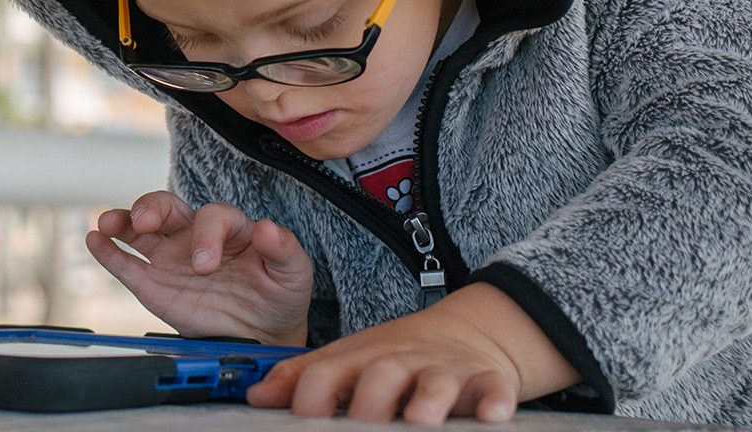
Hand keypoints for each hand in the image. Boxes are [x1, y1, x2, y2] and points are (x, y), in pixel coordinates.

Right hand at [84, 190, 312, 345]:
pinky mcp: (154, 284)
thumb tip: (266, 227)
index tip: (206, 264)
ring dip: (123, 220)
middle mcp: (196, 236)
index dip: (207, 235)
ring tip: (107, 223)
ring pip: (141, 229)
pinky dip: (107, 252)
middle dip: (152, 208)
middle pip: (168, 208)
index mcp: (231, 229)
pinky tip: (95, 240)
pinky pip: (126, 264)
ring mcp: (171, 258)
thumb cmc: (280, 296)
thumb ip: (283, 248)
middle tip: (144, 221)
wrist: (263, 334)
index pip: (213, 217)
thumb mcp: (294, 273)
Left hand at [244, 283, 579, 423]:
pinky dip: (494, 400)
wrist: (469, 331)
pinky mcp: (485, 380)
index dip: (308, 402)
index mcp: (358, 360)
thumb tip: (257, 396)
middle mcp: (399, 363)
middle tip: (361, 430)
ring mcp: (443, 371)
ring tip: (420, 421)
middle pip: (378, 377)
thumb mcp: (348, 360)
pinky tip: (492, 415)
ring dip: (427, 400)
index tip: (300, 426)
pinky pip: (492, 389)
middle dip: (368, 406)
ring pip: (434, 383)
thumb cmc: (397, 357)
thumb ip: (304, 379)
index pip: (323, 376)